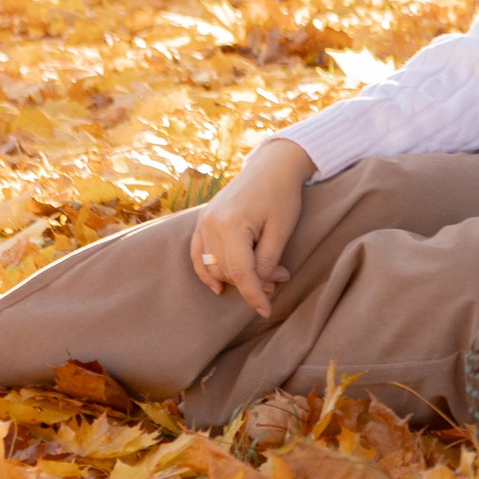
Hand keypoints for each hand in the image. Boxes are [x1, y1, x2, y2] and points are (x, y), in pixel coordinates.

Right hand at [187, 139, 315, 317]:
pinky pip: (197, 255)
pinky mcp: (202, 221)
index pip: (240, 272)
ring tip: (265, 272)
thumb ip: (267, 262)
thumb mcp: (281, 231)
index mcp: (231, 225)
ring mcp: (203, 222)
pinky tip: (217, 287)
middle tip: (279, 278)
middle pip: (226, 271)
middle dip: (251, 283)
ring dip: (236, 277)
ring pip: (213, 266)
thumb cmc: (281, 196)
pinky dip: (206, 272)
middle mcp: (211, 224)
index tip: (266, 311)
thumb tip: (261, 287)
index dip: (253, 295)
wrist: (271, 167)